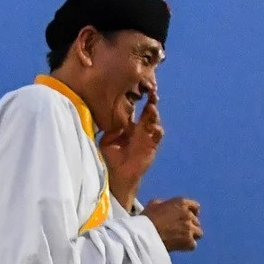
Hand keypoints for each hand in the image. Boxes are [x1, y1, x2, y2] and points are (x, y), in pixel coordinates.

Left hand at [101, 87, 164, 207]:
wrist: (117, 175)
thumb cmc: (111, 157)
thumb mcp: (107, 139)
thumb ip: (111, 128)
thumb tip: (108, 114)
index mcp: (129, 125)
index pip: (135, 108)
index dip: (138, 98)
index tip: (138, 88)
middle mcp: (140, 128)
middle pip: (148, 111)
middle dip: (151, 101)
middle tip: (152, 93)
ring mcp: (147, 137)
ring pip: (154, 121)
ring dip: (153, 114)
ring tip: (151, 107)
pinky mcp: (151, 147)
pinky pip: (157, 137)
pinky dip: (156, 130)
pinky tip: (153, 126)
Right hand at [143, 197, 202, 251]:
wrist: (145, 235)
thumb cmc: (147, 218)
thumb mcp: (154, 204)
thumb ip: (165, 203)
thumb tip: (167, 207)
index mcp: (181, 203)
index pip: (195, 206)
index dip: (192, 212)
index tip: (188, 218)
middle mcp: (188, 214)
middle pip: (196, 221)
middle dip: (189, 225)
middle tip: (179, 231)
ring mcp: (190, 228)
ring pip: (198, 233)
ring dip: (191, 236)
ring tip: (181, 239)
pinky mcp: (189, 241)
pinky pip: (193, 245)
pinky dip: (187, 246)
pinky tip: (179, 246)